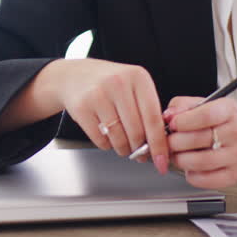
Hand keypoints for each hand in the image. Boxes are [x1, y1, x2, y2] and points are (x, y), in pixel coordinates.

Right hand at [34, 59, 169, 172]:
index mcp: (138, 77)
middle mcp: (118, 83)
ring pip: (118, 138)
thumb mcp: (133, 87)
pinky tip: (106, 135)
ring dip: (123, 149)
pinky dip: (106, 145)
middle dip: (139, 148)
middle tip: (139, 152)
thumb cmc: (109, 85)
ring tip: (123, 145)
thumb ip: (147, 110)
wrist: (74, 76)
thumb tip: (158, 146)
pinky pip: (100, 139)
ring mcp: (98, 94)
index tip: (162, 160)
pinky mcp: (82, 107)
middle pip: (136, 131)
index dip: (159, 143)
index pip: (153, 118)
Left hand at [163, 96, 236, 187]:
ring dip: (179, 160)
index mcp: (229, 111)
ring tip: (177, 155)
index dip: (182, 121)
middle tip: (169, 142)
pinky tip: (190, 167)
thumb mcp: (208, 105)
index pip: (205, 116)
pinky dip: (191, 175)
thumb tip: (167, 116)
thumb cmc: (227, 121)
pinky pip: (205, 180)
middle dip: (174, 142)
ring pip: (199, 162)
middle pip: (197, 140)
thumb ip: (183, 106)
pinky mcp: (235, 175)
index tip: (172, 125)